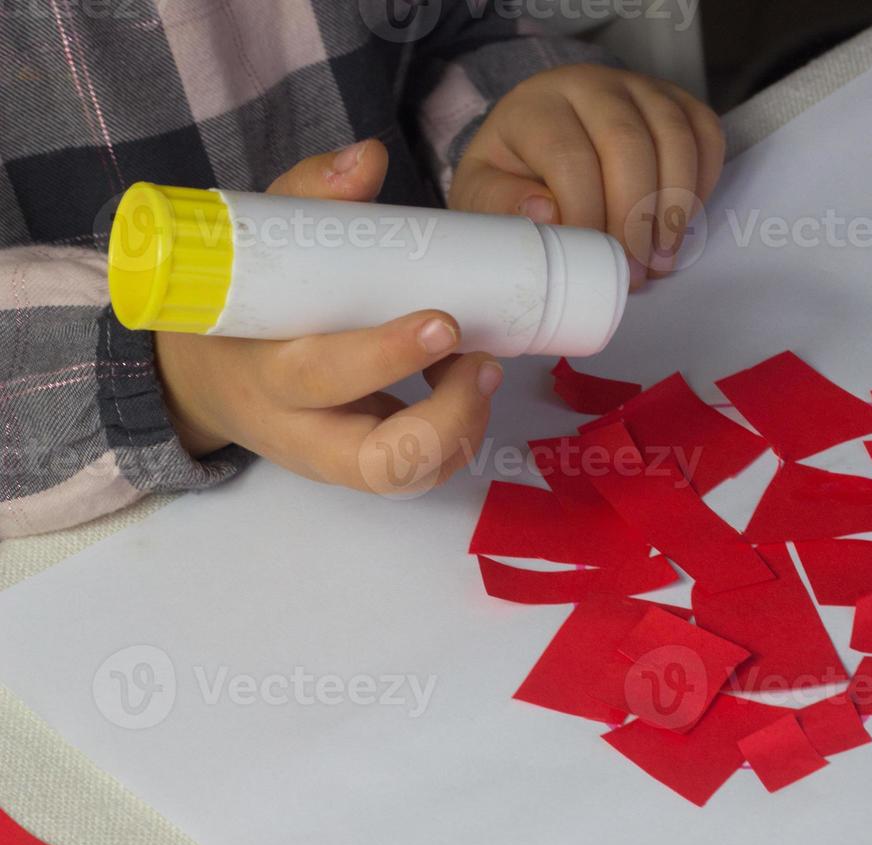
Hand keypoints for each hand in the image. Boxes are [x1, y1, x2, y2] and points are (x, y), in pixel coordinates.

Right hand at [156, 140, 502, 494]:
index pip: (320, 378)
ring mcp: (331, 459)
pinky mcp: (363, 467)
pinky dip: (459, 434)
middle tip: (484, 362)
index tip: (443, 321)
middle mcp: (296, 431)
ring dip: (461, 428)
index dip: (386, 356)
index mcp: (261, 372)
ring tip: (482, 368)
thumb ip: (307, 199)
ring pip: (404, 477)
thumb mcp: (255, 247)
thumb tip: (368, 156)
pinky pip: (419, 471)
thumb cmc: (242, 307)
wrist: (204, 378)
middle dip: (444, 417)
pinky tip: (468, 385)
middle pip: (373, 460)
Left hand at [449, 64, 724, 289]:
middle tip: (635, 272)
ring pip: (674, 139)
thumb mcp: (486, 193)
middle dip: (635, 218)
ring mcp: (639, 87)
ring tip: (660, 260)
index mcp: (537, 106)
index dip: (588, 216)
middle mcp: (590, 84)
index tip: (593, 264)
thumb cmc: (515, 175)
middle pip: (628, 145)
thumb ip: (503, 205)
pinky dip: (702, 185)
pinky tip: (680, 224)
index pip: (570, 158)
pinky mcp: (676, 101)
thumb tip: (548, 215)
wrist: (541, 142)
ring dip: (674, 209)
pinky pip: (706, 136)